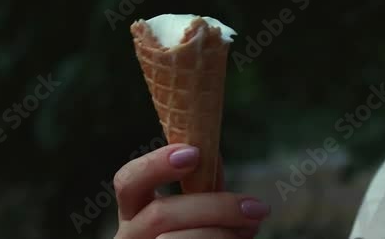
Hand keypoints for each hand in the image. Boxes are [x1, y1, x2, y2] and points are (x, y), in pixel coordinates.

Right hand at [114, 144, 269, 237]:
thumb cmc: (199, 233)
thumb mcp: (197, 208)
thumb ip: (201, 185)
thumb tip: (212, 153)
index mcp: (134, 211)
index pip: (128, 182)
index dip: (156, 165)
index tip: (194, 153)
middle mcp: (130, 236)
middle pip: (160, 214)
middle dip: (214, 207)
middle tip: (255, 207)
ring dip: (222, 233)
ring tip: (251, 228)